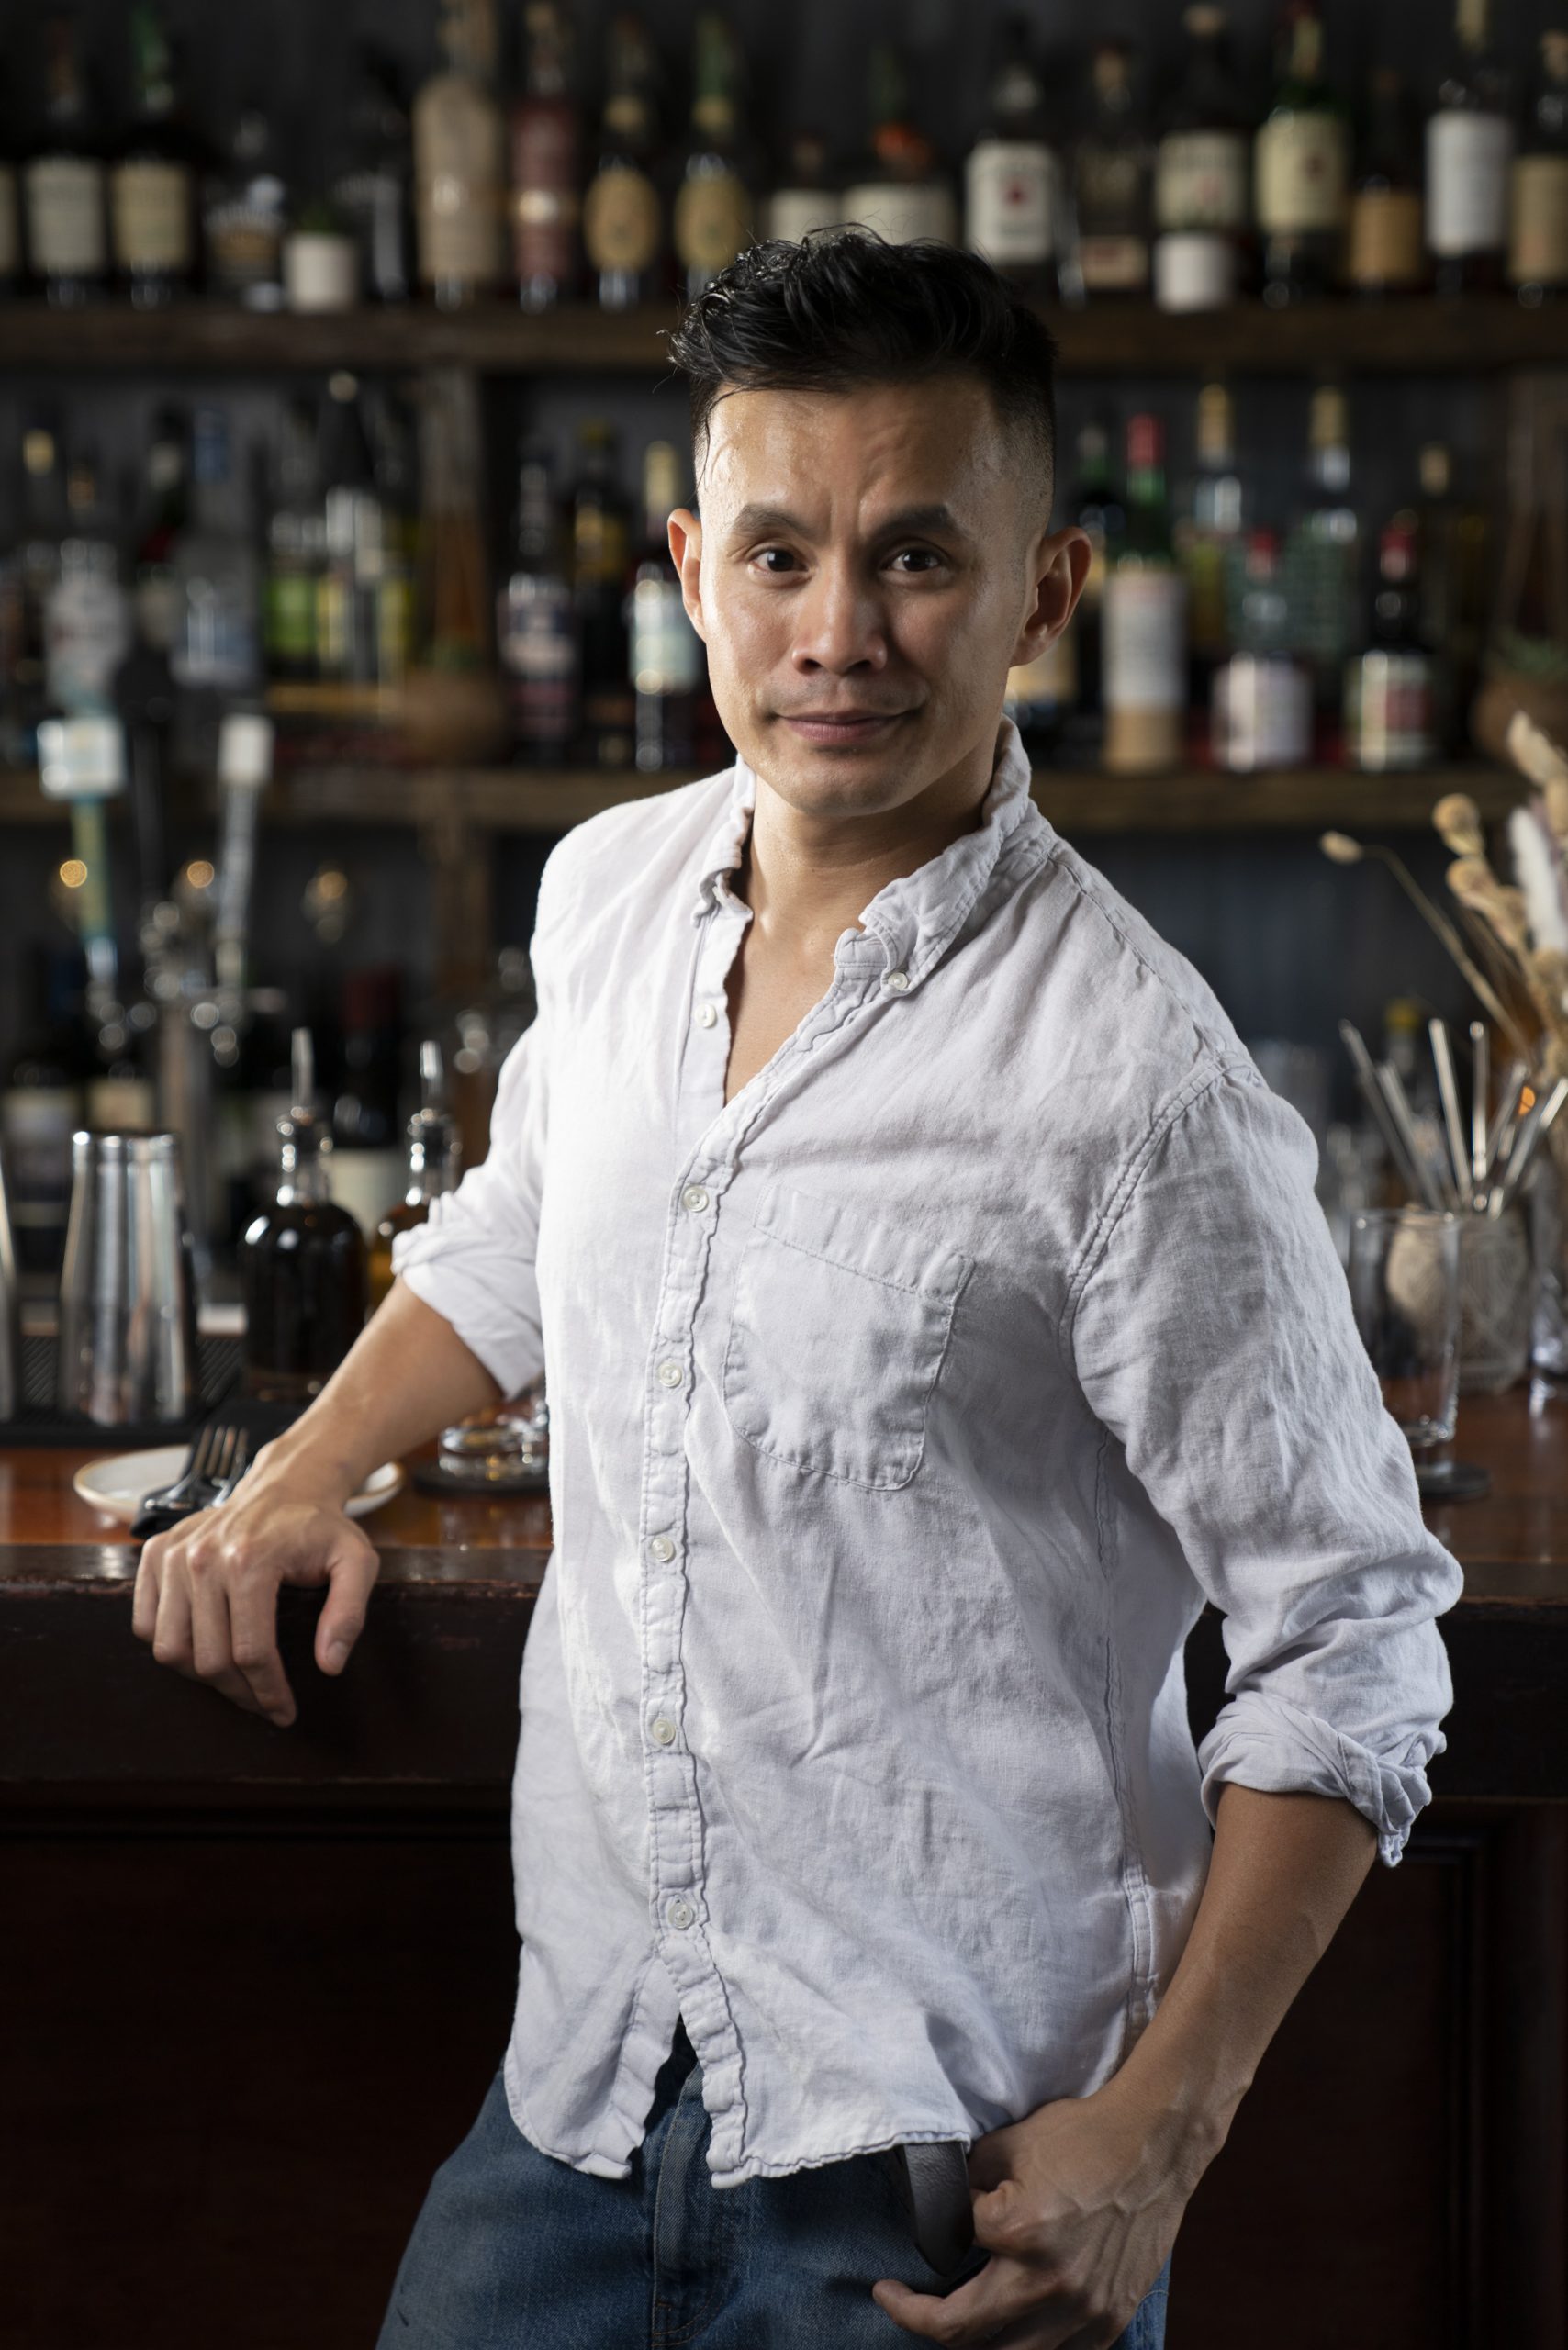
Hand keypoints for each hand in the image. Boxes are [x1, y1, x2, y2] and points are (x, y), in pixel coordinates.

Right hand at [131, 1442, 380, 1728]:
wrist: (285, 1485)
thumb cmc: (322, 1528)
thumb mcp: (356, 1562)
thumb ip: (348, 1613)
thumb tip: (330, 1666)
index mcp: (251, 1561)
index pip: (251, 1652)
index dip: (269, 1693)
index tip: (285, 1713)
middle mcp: (203, 1558)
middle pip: (209, 1658)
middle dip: (241, 1694)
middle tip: (264, 1704)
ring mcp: (173, 1555)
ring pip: (171, 1649)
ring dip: (203, 1677)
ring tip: (237, 1680)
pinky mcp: (155, 1554)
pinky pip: (145, 1625)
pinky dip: (171, 1646)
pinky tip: (206, 1647)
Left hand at [871, 2073, 1202, 2346]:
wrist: (1155, 2144)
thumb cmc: (1084, 2135)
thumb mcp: (1010, 2143)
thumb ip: (968, 2179)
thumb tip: (941, 2206)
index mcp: (1020, 2232)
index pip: (950, 2247)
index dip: (931, 2240)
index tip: (910, 2252)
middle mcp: (1050, 2283)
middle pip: (961, 2332)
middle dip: (917, 2318)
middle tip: (896, 2302)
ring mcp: (1083, 2310)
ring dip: (971, 2344)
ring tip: (950, 2324)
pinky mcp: (1108, 2320)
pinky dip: (1025, 2346)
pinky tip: (1009, 2330)